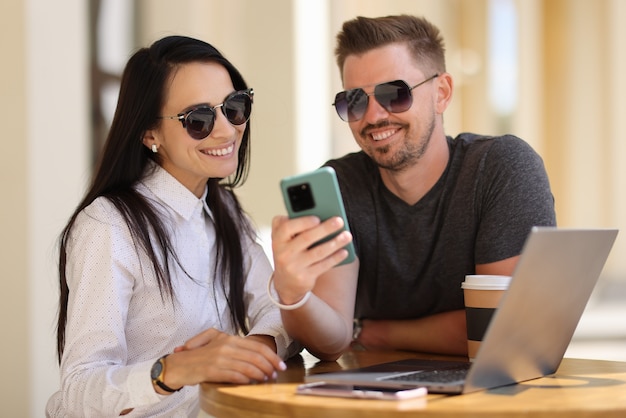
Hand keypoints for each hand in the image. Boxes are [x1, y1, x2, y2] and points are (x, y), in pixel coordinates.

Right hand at [167, 328, 285, 385]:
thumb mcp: (213, 342)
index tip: (280, 364)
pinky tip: (251, 383)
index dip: (271, 355)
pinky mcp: (212, 370)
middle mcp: (225, 345)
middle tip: (275, 374)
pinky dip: (246, 380)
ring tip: (266, 379)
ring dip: (260, 374)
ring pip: (247, 366)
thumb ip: (231, 344)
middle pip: (255, 356)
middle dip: (269, 366)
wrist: (175, 366)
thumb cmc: (196, 357)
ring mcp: (218, 357)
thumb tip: (253, 355)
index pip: (256, 346)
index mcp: (227, 338)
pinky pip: (234, 375)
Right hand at [270, 215, 351, 303]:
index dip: (303, 222)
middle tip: (339, 221)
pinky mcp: (305, 277)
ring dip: (335, 243)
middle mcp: (284, 253)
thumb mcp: (282, 239)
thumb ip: (289, 224)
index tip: (317, 217)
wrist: (285, 283)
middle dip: (325, 228)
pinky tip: (344, 251)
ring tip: (347, 235)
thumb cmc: (288, 253)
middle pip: (306, 238)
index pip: (287, 228)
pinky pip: (323, 265)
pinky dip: (335, 258)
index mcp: (278, 240)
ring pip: (318, 252)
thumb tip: (313, 212)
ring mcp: (294, 267)